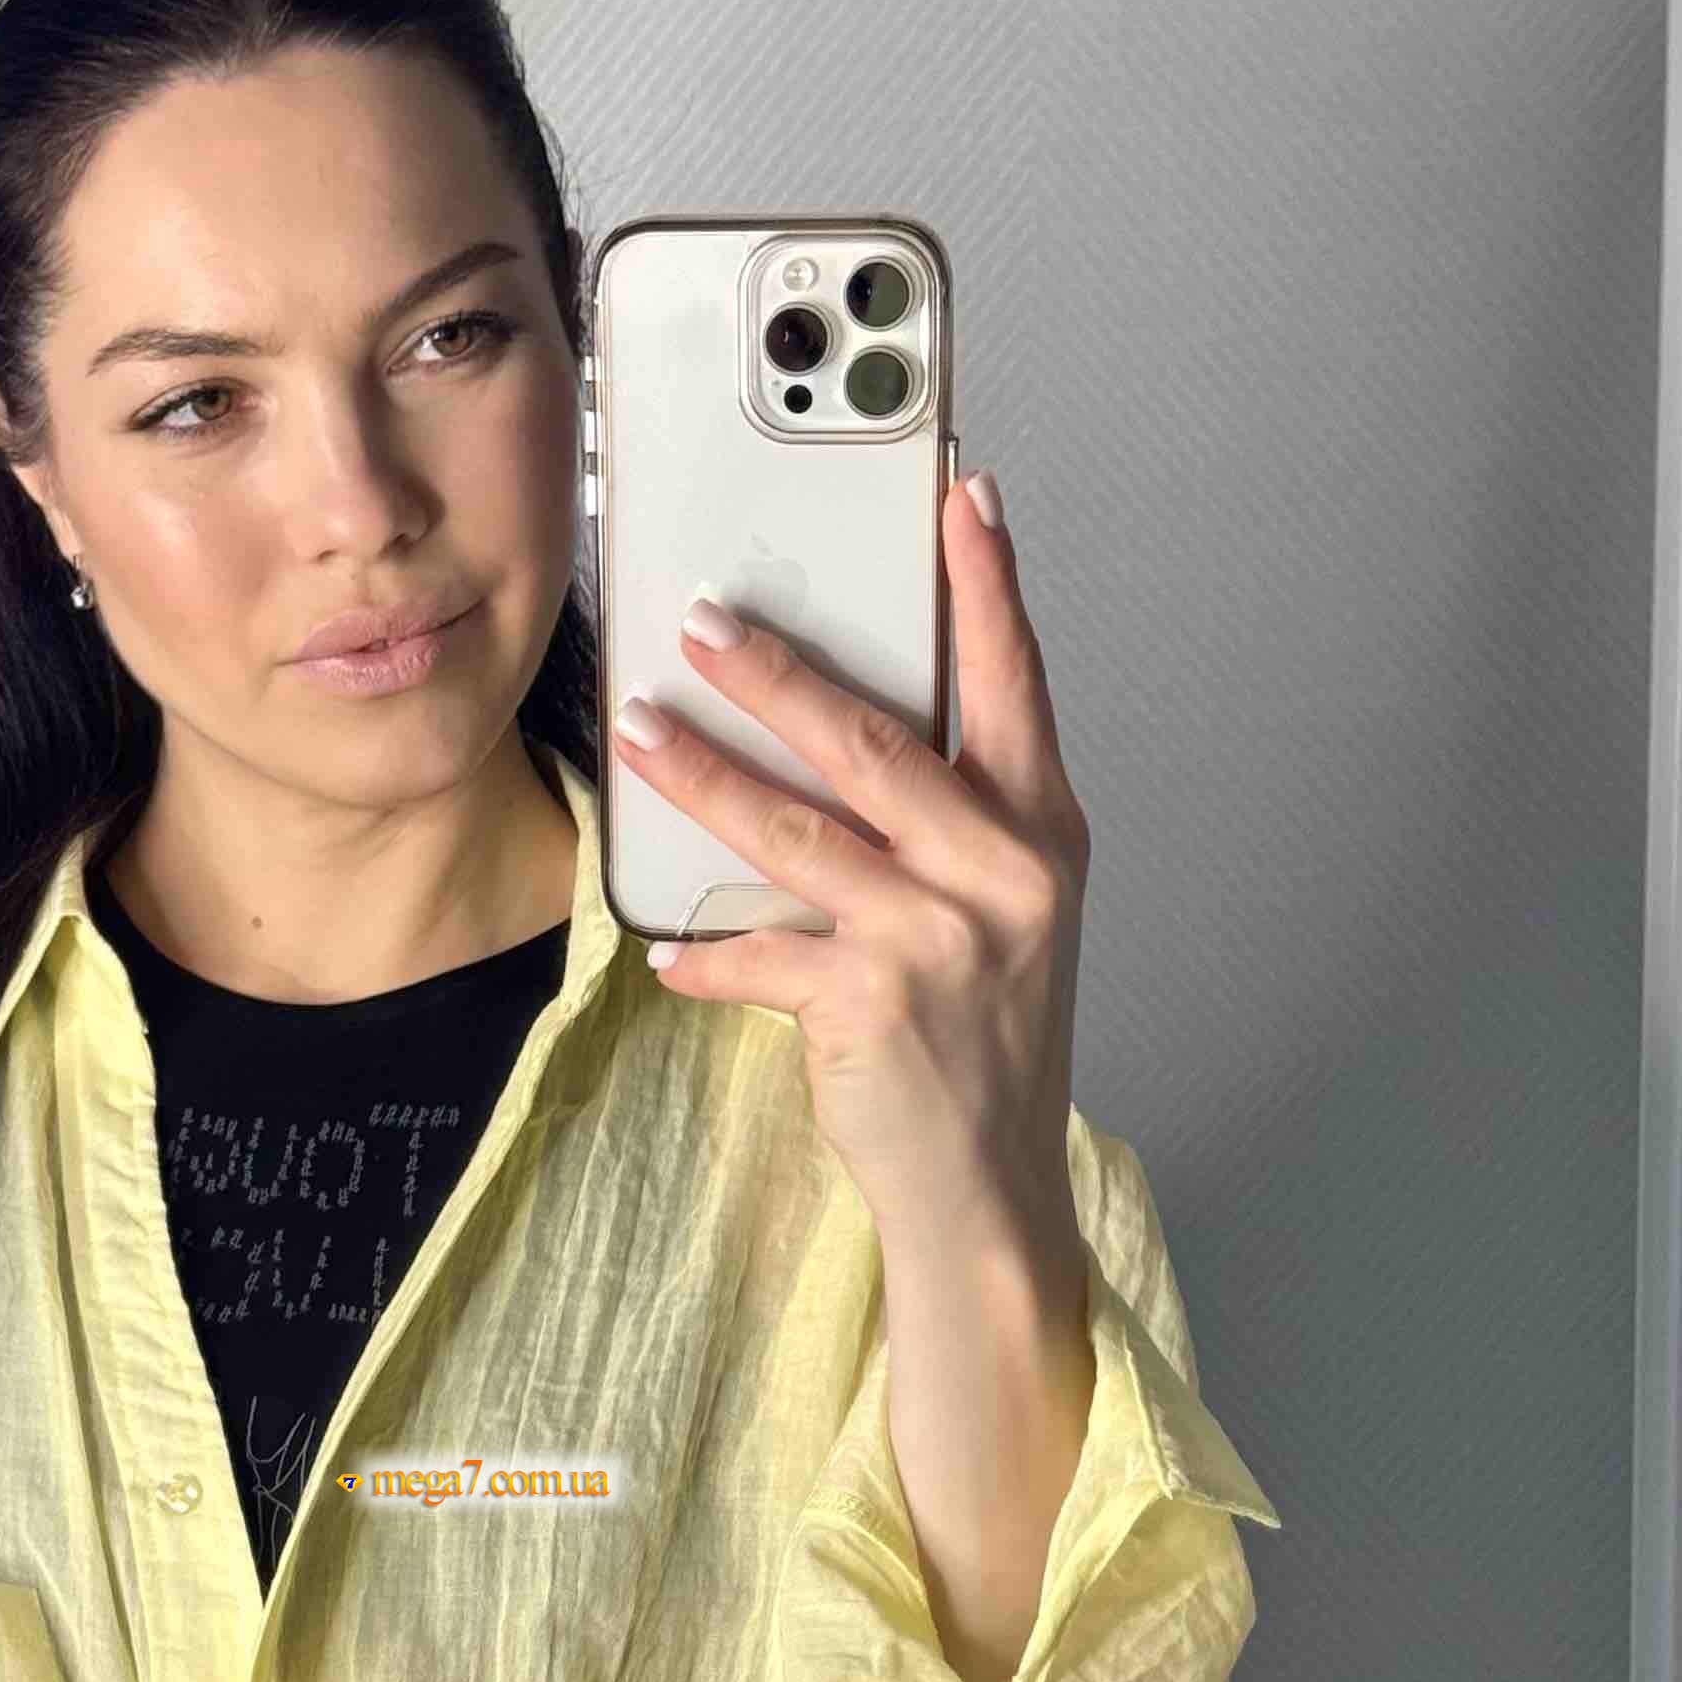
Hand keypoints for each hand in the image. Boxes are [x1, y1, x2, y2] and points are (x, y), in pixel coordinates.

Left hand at [614, 468, 1090, 1292]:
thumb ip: (948, 823)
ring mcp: (939, 936)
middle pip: (874, 738)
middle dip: (778, 670)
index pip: (1012, 680)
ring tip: (640, 730)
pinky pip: (759, 953)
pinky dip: (705, 952)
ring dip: (703, 774)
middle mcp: (1002, 872)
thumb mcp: (1001, 914)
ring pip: (796, 827)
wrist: (989, 1189)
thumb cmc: (985, 1043)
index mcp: (1040, 831)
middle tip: (704, 617)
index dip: (986, 582)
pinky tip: (666, 949)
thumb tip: (833, 733)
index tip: (959, 491)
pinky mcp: (872, 1000)